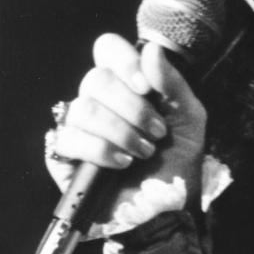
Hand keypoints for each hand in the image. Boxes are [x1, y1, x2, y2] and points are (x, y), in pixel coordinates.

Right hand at [46, 33, 207, 232]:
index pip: (107, 48)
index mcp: (128, 84)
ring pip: (84, 108)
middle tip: (156, 132)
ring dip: (122, 132)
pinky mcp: (65, 154)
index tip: (146, 87)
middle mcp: (100, 99)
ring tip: (143, 152)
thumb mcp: (189, 117)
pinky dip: (102, 151)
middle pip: (96, 78)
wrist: (167, 205)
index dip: (123, 62)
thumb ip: (172, 82)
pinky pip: (69, 138)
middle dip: (133, 108)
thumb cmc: (178, 159)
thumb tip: (150, 49)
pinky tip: (122, 163)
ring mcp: (80, 126)